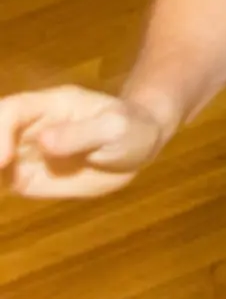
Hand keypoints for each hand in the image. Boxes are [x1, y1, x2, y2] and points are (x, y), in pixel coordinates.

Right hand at [1, 86, 169, 198]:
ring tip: (1, 182)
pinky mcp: (26, 175)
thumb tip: (43, 141)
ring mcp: (26, 151)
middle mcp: (30, 127)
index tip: (3, 160)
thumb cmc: (131, 129)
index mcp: (51, 105)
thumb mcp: (115, 128)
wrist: (138, 148)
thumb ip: (82, 134)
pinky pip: (2, 179)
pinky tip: (2, 193)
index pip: (12, 111)